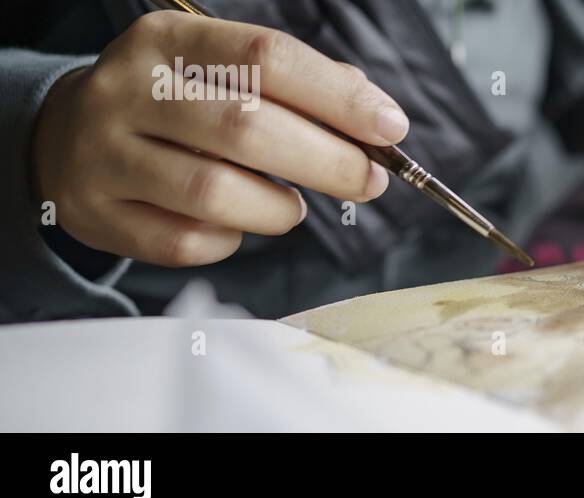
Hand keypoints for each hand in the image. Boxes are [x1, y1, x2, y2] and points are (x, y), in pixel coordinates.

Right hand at [29, 11, 408, 266]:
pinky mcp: (98, 215)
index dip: (338, 98)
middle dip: (327, 161)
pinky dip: (231, 239)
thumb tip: (371, 114)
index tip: (388, 127)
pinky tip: (240, 223)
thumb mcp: (219, 68)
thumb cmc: (170, 102)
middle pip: (247, 129)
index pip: (267, 59)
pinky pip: (186, 242)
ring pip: (215, 194)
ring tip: (296, 206)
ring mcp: (104, 155)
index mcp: (167, 40)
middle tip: (368, 180)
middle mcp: (128, 90)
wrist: (65, 135)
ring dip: (279, 208)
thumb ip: (295, 84)